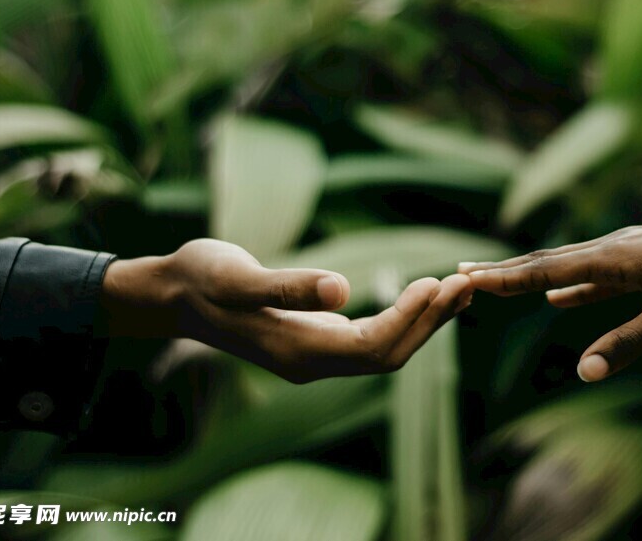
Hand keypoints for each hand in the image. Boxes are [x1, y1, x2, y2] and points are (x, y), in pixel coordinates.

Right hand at [101, 239, 472, 382]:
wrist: (173, 294)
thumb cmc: (202, 279)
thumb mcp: (239, 277)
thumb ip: (289, 286)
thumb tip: (342, 290)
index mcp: (297, 353)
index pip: (373, 349)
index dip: (410, 320)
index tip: (439, 283)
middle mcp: (312, 362)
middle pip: (389, 355)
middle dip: (431, 322)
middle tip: (468, 283)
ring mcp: (315, 354)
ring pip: (384, 348)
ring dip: (424, 320)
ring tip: (460, 287)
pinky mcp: (315, 338)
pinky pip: (372, 336)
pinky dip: (404, 315)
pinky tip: (425, 293)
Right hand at [459, 208, 641, 381]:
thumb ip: (629, 342)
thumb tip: (585, 372)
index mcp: (612, 257)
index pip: (545, 269)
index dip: (505, 278)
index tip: (466, 278)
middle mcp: (612, 248)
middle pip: (546, 262)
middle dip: (504, 271)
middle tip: (463, 274)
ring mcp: (627, 252)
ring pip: (567, 265)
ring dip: (531, 276)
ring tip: (499, 281)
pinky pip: (594, 274)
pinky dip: (570, 285)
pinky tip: (558, 298)